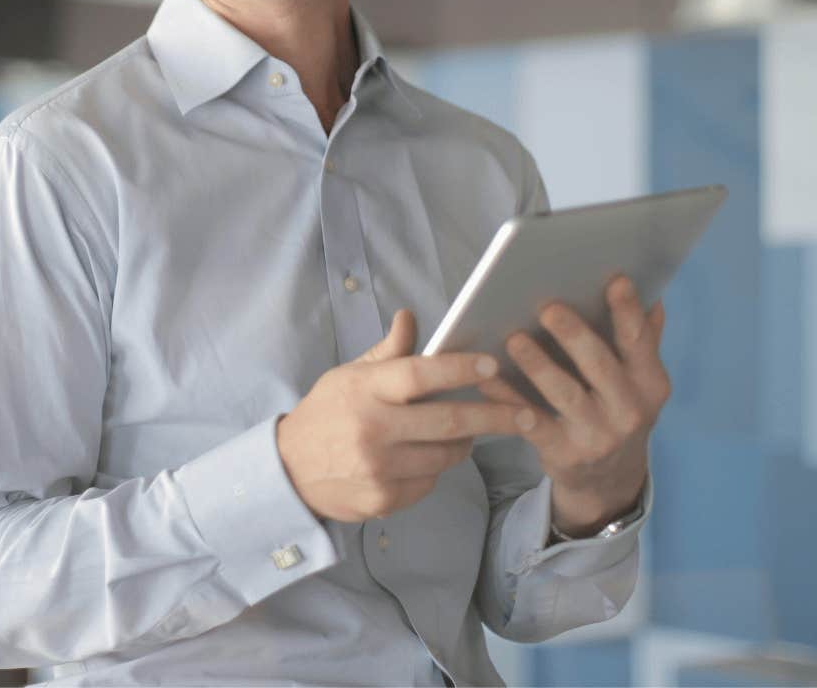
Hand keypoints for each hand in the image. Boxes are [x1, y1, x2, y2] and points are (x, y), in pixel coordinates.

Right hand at [277, 308, 527, 522]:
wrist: (288, 471)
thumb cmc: (326, 414)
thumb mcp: (348, 376)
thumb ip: (387, 352)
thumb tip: (411, 317)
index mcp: (365, 390)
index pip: (421, 374)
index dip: (461, 369)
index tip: (493, 366)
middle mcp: (373, 429)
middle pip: (449, 421)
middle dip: (497, 416)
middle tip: (528, 413)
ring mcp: (378, 469)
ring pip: (446, 456)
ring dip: (465, 443)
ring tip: (467, 432)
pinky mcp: (383, 500)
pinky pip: (429, 483)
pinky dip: (436, 469)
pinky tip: (425, 459)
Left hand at [477, 275, 669, 533]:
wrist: (608, 480)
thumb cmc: (616, 411)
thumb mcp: (638, 383)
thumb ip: (643, 340)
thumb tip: (652, 297)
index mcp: (650, 383)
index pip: (640, 341)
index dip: (628, 311)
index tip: (614, 279)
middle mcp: (629, 410)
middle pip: (600, 365)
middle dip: (574, 334)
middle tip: (547, 307)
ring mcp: (598, 435)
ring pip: (565, 394)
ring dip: (538, 365)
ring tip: (513, 339)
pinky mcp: (565, 454)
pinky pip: (532, 423)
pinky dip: (508, 399)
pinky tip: (487, 380)